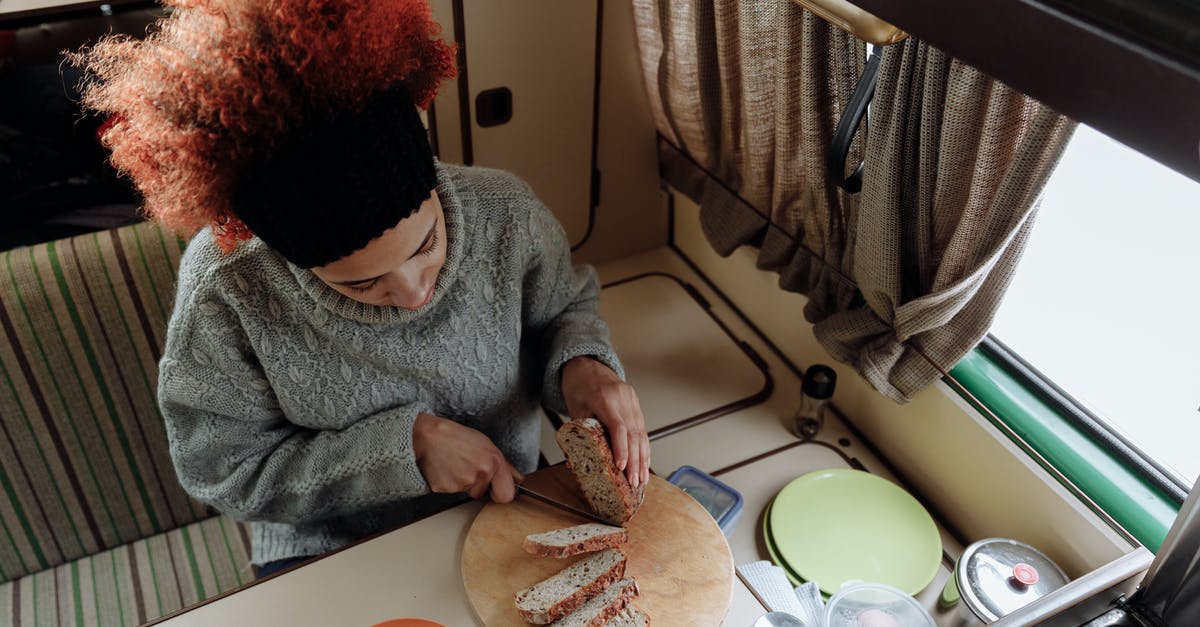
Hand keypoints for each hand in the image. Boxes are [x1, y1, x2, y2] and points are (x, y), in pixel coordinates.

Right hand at [412, 413, 523, 501]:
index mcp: (494, 461)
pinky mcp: (447, 488)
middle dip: (480, 487)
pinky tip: (447, 468)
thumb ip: (503, 464)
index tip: (496, 489)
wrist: (429, 436)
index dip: (501, 492)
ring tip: (456, 464)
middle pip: (483, 494)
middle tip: (470, 471)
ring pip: (467, 491)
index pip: (507, 494)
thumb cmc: (457, 437)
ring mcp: (463, 482)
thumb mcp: (485, 444)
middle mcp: (481, 473)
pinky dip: (450, 482)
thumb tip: (517, 478)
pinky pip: (453, 491)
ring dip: (463, 482)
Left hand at [560, 356, 650, 487]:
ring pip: (642, 432)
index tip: (621, 467)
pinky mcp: (636, 402)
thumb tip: (582, 460)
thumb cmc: (578, 387)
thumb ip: (582, 433)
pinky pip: (643, 427)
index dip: (621, 449)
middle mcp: (622, 398)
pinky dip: (644, 447)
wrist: (586, 365)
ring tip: (642, 478)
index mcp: (604, 398)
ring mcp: (631, 399)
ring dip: (643, 458)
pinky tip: (645, 462)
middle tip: (634, 481)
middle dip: (635, 461)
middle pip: (633, 433)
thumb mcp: (574, 409)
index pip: (618, 427)